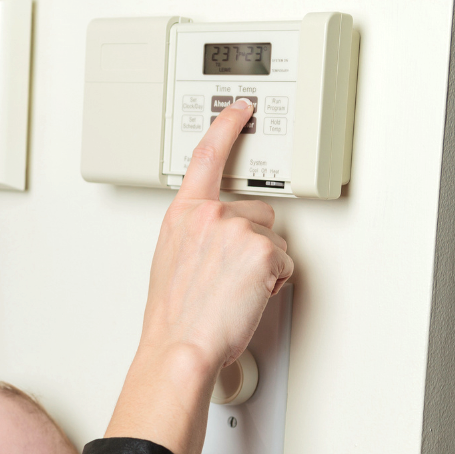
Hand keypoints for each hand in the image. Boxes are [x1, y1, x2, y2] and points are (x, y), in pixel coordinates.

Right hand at [105, 99, 293, 453]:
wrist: (181, 345)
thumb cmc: (174, 317)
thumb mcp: (171, 262)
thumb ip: (194, 237)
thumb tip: (215, 241)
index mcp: (182, 216)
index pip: (207, 157)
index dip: (227, 127)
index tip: (241, 108)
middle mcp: (209, 216)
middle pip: (257, 211)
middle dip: (255, 240)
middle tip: (232, 276)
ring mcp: (237, 231)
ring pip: (274, 239)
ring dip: (264, 265)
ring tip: (236, 291)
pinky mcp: (262, 251)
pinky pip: (284, 263)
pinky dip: (273, 282)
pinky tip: (249, 297)